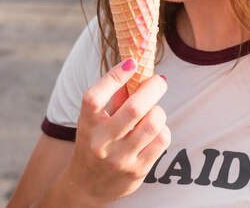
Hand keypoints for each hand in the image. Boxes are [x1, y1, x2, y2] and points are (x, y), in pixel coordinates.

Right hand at [64, 59, 169, 206]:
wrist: (87, 186)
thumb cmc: (94, 141)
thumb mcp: (95, 119)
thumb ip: (114, 97)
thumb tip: (136, 68)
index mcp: (87, 124)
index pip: (95, 96)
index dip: (115, 76)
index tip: (132, 63)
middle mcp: (101, 143)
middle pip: (134, 108)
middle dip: (153, 88)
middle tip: (159, 81)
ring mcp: (120, 159)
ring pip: (153, 123)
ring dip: (158, 110)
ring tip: (153, 110)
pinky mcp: (137, 170)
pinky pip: (162, 140)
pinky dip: (163, 128)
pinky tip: (155, 129)